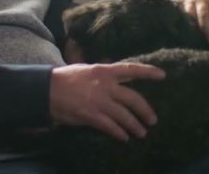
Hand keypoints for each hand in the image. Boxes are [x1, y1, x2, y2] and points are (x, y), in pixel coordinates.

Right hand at [49, 62, 164, 140]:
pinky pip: (110, 127)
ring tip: (141, 133)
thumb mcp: (87, 69)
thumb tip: (119, 78)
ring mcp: (98, 101)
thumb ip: (104, 75)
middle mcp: (105, 85)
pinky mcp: (90, 115)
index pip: (131, 69)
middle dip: (146, 110)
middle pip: (133, 98)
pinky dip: (119, 133)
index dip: (148, 72)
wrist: (46, 89)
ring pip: (124, 115)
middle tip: (153, 120)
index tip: (163, 75)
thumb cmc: (66, 78)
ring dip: (135, 126)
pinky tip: (124, 138)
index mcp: (104, 71)